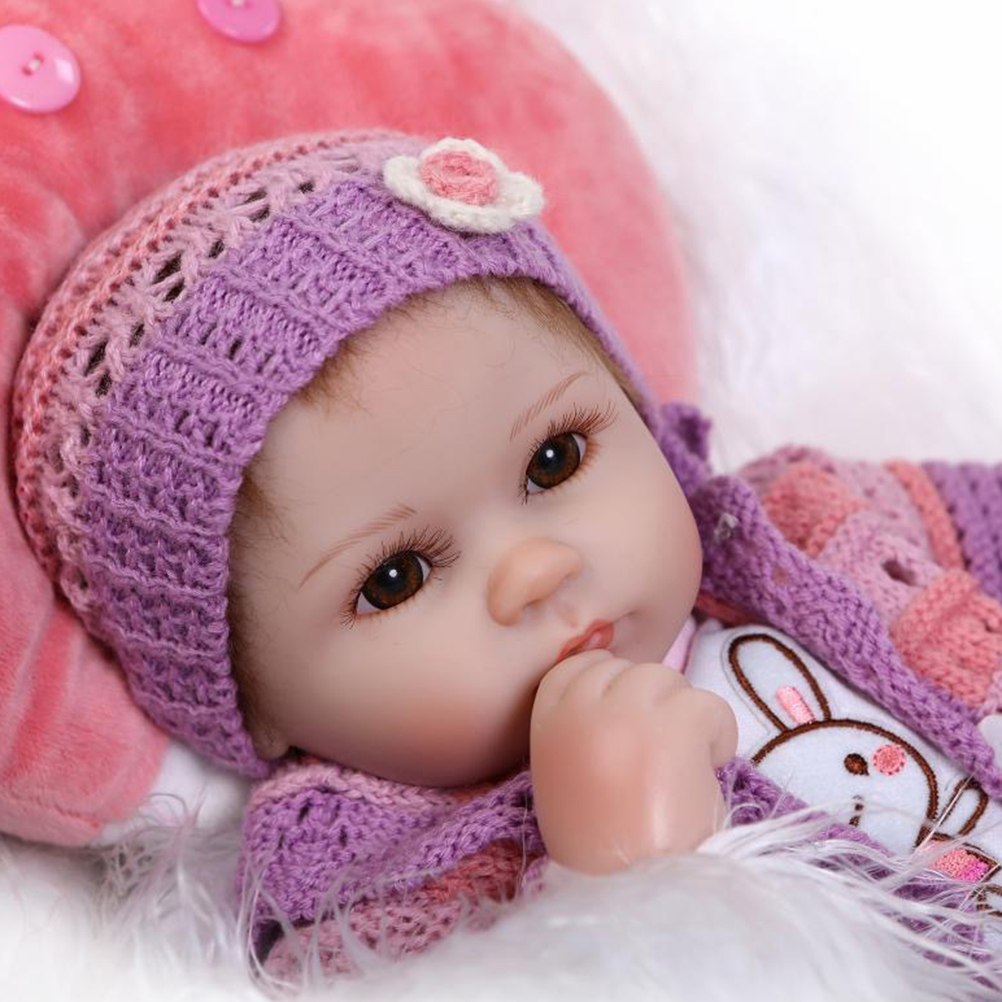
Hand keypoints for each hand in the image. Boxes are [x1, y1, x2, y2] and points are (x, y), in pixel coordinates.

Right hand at [529, 649, 737, 873]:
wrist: (629, 893)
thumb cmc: (600, 846)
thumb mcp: (563, 777)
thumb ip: (577, 728)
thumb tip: (615, 690)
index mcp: (547, 723)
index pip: (577, 666)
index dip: (609, 682)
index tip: (630, 712)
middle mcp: (582, 708)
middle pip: (629, 670)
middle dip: (652, 701)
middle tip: (662, 748)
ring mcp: (627, 713)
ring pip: (669, 680)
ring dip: (685, 714)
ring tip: (684, 763)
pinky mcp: (674, 727)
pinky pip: (709, 703)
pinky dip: (718, 733)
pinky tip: (709, 767)